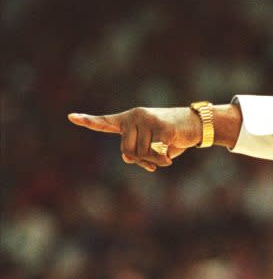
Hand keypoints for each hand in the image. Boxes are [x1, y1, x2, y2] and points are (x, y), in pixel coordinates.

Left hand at [68, 107, 200, 171]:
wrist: (196, 124)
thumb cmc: (171, 136)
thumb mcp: (151, 145)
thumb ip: (137, 152)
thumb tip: (128, 158)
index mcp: (129, 120)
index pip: (105, 122)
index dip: (88, 121)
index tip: (71, 117)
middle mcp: (135, 117)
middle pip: (126, 151)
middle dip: (141, 160)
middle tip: (153, 161)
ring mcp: (148, 120)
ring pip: (142, 154)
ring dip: (155, 160)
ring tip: (165, 153)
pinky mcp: (162, 127)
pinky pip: (157, 153)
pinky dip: (164, 160)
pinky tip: (171, 155)